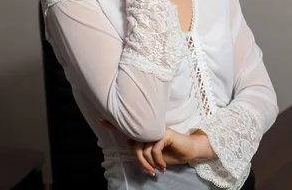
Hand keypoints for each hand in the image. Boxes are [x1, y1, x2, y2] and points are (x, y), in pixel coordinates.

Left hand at [100, 120, 215, 175]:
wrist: (190, 151)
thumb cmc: (172, 153)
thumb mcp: (154, 154)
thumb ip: (142, 148)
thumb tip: (129, 142)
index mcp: (146, 132)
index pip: (128, 127)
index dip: (114, 124)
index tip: (101, 120)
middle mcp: (150, 128)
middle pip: (134, 145)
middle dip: (140, 162)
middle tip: (150, 172)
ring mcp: (157, 130)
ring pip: (143, 149)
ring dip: (149, 164)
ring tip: (156, 171)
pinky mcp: (164, 134)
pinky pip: (153, 150)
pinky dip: (157, 161)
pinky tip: (163, 166)